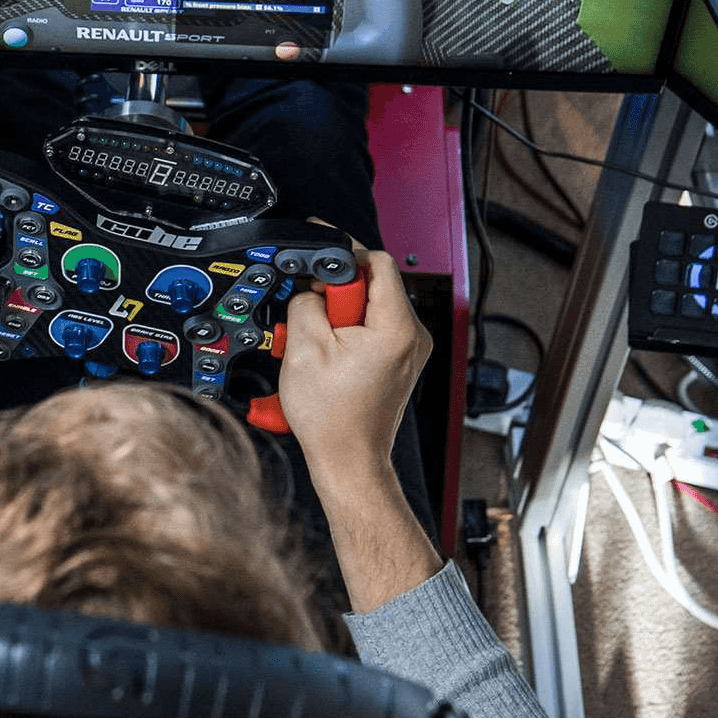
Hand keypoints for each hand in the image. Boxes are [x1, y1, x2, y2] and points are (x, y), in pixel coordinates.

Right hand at [276, 247, 431, 485]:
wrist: (348, 459)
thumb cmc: (332, 419)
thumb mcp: (304, 347)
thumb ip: (307, 302)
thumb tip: (312, 285)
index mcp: (397, 328)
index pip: (378, 262)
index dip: (343, 257)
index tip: (319, 268)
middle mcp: (413, 336)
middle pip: (373, 284)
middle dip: (336, 295)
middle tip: (314, 320)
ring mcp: (409, 349)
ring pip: (369, 307)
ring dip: (338, 317)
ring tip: (322, 346)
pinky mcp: (399, 360)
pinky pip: (372, 328)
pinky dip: (348, 333)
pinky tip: (331, 356)